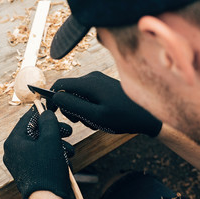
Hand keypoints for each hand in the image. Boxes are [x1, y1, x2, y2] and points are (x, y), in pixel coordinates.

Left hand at [3, 107, 73, 198]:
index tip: (51, 107)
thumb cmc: (47, 169)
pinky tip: (66, 159)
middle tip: (67, 130)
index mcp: (13, 142)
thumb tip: (45, 112)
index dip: (40, 112)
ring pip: (41, 145)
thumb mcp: (50, 139)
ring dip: (57, 144)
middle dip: (54, 131)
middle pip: (35, 133)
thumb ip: (47, 121)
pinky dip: (54, 155)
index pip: (26, 120)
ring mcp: (21, 163)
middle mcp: (14, 152)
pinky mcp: (30, 171)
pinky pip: (42, 157)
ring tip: (70, 149)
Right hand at [47, 71, 161, 136]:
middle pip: (67, 91)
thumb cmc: (123, 117)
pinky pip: (86, 95)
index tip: (52, 113)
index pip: (59, 85)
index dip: (52, 99)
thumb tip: (55, 97)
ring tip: (93, 121)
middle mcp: (91, 77)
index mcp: (88, 83)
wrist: (147, 115)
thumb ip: (73, 106)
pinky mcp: (102, 86)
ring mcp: (98, 80)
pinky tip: (99, 117)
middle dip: (69, 107)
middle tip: (80, 121)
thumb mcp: (95, 116)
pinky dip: (88, 107)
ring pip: (77, 95)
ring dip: (80, 109)